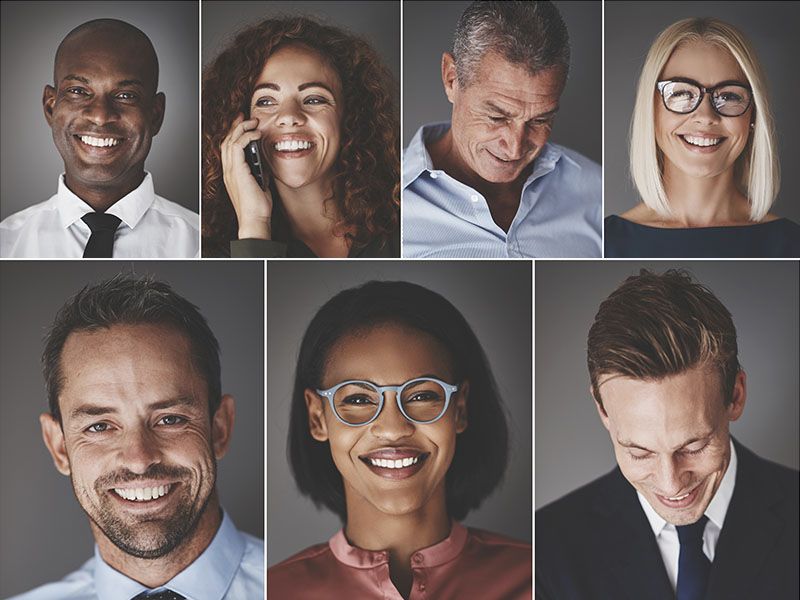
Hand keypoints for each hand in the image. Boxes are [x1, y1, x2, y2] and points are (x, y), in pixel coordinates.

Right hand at [221, 113, 272, 239]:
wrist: (255, 219)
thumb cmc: (258, 207)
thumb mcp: (260, 185)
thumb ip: (260, 173)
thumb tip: (265, 164)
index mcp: (232, 174)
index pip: (229, 148)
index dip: (235, 134)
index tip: (245, 125)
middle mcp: (228, 171)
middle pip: (226, 141)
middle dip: (236, 126)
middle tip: (247, 117)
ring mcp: (230, 171)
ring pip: (230, 141)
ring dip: (241, 128)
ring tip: (253, 123)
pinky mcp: (237, 171)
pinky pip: (237, 146)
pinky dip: (246, 137)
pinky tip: (256, 134)